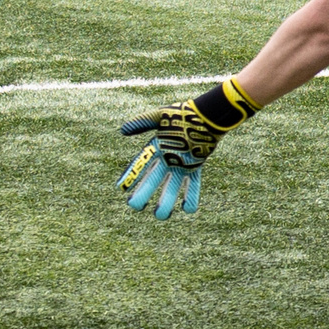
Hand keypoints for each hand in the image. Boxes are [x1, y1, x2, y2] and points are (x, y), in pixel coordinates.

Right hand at [116, 81, 259, 219]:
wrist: (207, 115)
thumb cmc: (182, 113)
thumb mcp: (160, 116)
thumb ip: (142, 122)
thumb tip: (123, 130)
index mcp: (156, 147)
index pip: (140, 164)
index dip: (131, 176)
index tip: (121, 189)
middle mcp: (166, 158)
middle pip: (152, 180)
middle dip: (143, 193)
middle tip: (135, 206)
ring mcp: (181, 165)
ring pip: (171, 187)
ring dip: (165, 201)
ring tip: (160, 215)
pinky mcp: (195, 167)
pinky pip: (192, 185)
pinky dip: (190, 196)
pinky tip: (187, 208)